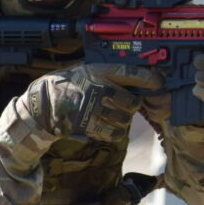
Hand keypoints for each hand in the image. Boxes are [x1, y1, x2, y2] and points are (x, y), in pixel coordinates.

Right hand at [21, 64, 157, 144]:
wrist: (44, 102)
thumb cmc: (72, 84)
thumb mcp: (89, 70)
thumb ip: (111, 74)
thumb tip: (142, 77)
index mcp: (99, 71)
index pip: (131, 73)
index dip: (149, 78)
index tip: (159, 82)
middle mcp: (98, 89)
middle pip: (132, 102)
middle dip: (133, 105)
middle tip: (126, 104)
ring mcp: (93, 109)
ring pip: (125, 120)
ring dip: (123, 120)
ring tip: (113, 114)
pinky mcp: (88, 126)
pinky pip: (114, 133)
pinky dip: (114, 132)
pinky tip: (107, 125)